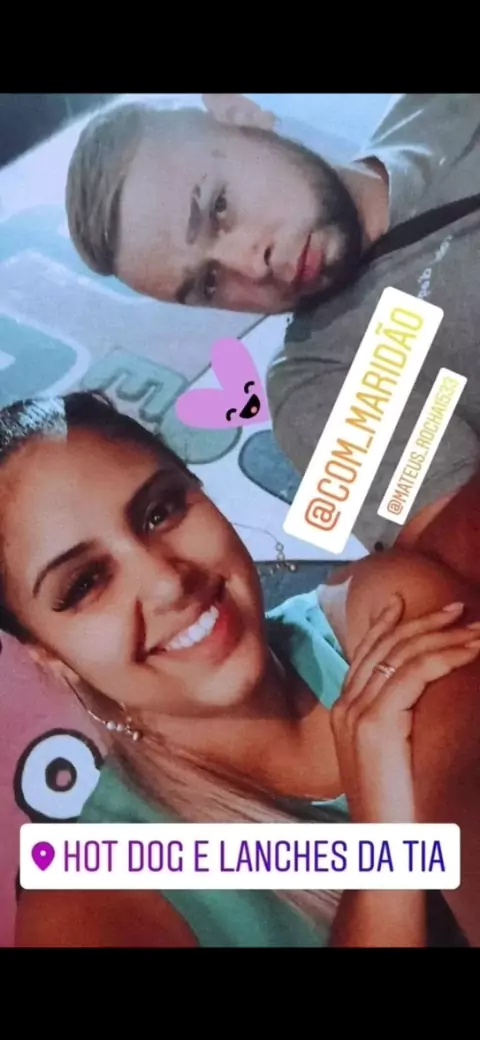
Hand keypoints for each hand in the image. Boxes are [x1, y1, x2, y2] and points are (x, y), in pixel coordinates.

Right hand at [330, 597, 479, 822]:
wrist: (385, 848)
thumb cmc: (397, 807)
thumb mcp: (390, 754)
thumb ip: (393, 721)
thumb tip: (416, 693)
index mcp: (344, 711)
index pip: (365, 653)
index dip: (385, 623)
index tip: (403, 600)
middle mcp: (346, 706)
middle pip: (385, 646)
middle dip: (424, 621)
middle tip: (459, 608)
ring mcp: (357, 713)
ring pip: (402, 654)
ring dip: (444, 635)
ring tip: (475, 628)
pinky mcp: (376, 723)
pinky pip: (415, 673)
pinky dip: (446, 656)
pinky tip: (469, 650)